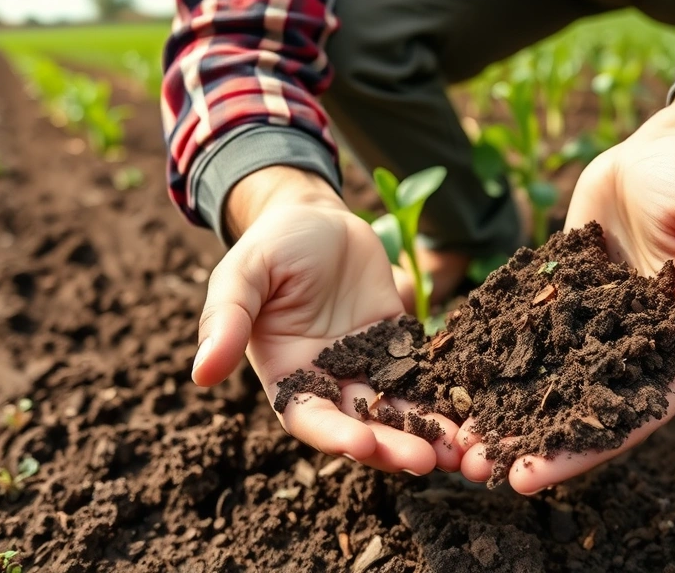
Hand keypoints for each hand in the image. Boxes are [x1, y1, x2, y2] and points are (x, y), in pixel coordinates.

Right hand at [191, 166, 461, 473]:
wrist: (315, 215)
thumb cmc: (271, 245)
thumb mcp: (242, 274)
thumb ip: (225, 320)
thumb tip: (200, 375)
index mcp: (287, 376)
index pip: (310, 418)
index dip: (333, 435)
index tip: (361, 444)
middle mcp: (329, 381)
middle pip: (363, 425)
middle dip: (393, 445)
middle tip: (428, 460)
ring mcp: (368, 365)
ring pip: (399, 410)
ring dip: (427, 432)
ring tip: (461, 451)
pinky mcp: (399, 345)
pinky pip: (423, 376)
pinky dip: (445, 396)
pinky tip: (474, 411)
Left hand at [459, 55, 674, 493]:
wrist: (654, 152)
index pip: (636, 412)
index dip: (588, 446)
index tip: (536, 474)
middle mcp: (631, 349)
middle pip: (584, 409)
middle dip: (533, 444)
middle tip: (478, 472)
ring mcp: (591, 329)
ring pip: (546, 380)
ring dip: (504, 411)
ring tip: (455, 440)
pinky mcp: (558, 303)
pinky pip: (522, 334)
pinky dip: (490, 357)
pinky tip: (447, 376)